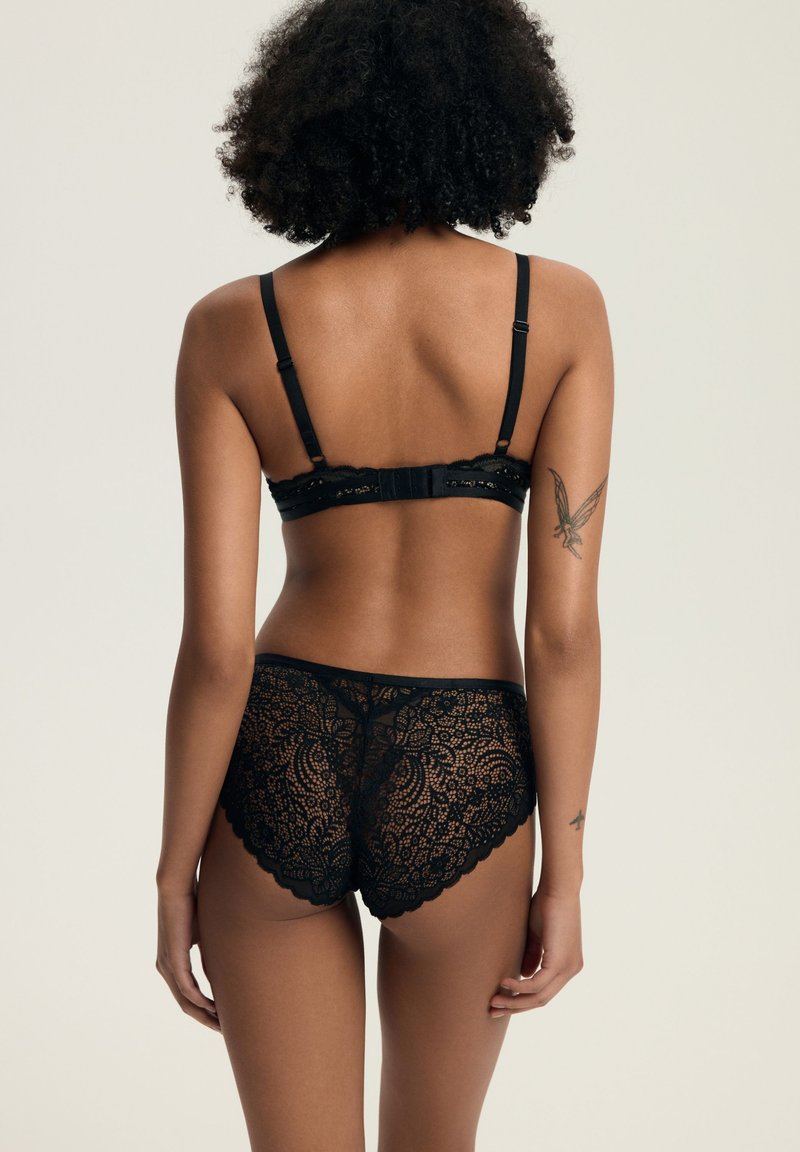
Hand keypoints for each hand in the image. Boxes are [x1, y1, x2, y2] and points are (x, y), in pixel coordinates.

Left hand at [156, 876, 220, 1031]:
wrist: (177, 886)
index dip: (204, 1009)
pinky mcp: (173, 959)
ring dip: (204, 1014)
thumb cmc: (193, 904)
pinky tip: (213, 1007)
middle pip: (185, 1005)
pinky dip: (200, 1000)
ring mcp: (168, 965)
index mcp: (172, 963)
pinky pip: (186, 988)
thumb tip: (227, 969)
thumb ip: (211, 954)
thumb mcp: (206, 935)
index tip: (222, 1017)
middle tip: (225, 1030)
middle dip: (205, 1019)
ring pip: (185, 1001)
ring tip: (222, 1023)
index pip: (187, 995)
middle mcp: (166, 968)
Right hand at [488, 887, 582, 1016]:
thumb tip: (524, 977)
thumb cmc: (547, 905)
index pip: (545, 992)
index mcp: (568, 964)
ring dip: (514, 1002)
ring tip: (494, 1001)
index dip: (522, 1000)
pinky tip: (504, 983)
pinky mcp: (560, 962)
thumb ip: (533, 956)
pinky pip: (536, 985)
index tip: (501, 1002)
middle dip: (515, 1007)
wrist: (558, 888)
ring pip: (539, 997)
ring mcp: (568, 968)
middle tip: (493, 1010)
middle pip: (541, 1000)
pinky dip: (519, 988)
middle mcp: (571, 970)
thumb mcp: (537, 936)